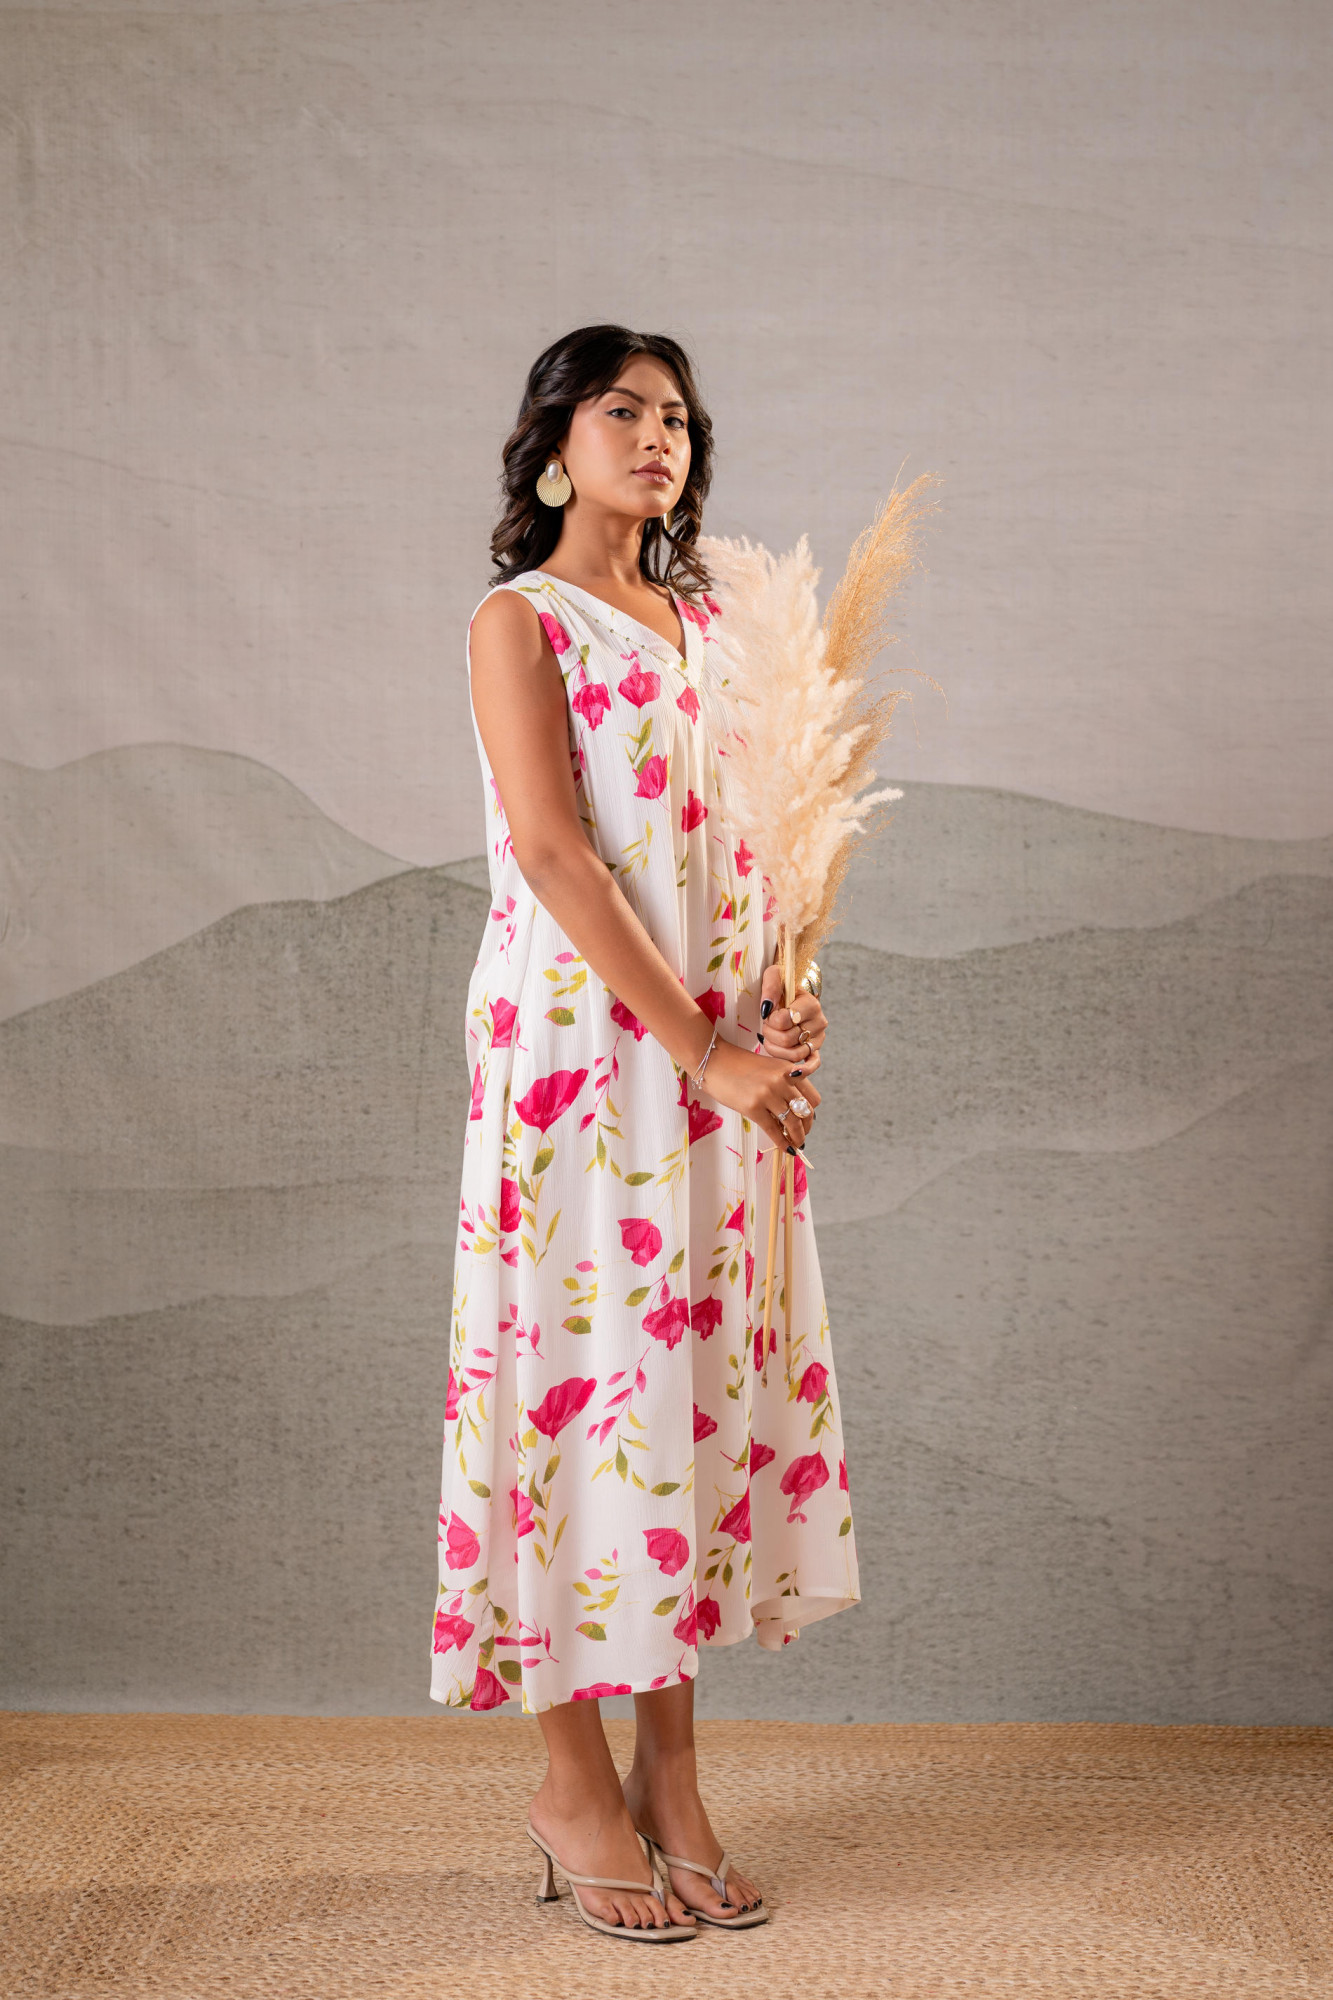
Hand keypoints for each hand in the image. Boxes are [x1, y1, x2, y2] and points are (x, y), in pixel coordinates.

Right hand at [698, 1038, 819, 1152]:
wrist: (713, 1060)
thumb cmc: (738, 1064)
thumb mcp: (769, 1067)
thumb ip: (784, 1082)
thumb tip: (794, 1109)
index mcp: (788, 1070)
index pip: (812, 1098)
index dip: (811, 1112)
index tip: (806, 1120)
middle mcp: (782, 1081)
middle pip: (805, 1112)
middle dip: (806, 1127)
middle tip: (802, 1135)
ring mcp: (767, 1095)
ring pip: (792, 1123)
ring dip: (797, 1137)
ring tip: (796, 1144)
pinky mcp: (752, 1107)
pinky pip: (773, 1130)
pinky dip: (782, 1142)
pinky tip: (785, 1149)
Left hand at [757, 960, 826, 1083]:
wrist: (790, 995)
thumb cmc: (781, 987)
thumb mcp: (774, 976)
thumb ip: (770, 986)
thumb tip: (767, 1008)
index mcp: (811, 1004)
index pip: (785, 1020)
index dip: (771, 1019)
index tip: (768, 1013)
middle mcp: (819, 1022)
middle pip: (788, 1039)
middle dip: (770, 1034)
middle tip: (766, 1026)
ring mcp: (818, 1038)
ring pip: (794, 1054)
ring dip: (775, 1049)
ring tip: (770, 1038)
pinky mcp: (814, 1050)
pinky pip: (813, 1064)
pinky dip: (803, 1070)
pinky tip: (792, 1073)